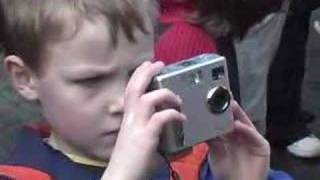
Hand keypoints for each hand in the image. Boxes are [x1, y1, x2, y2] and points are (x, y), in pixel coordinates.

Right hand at [102, 61, 185, 179]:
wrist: (122, 177)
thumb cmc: (131, 162)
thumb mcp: (141, 142)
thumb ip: (153, 133)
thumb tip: (171, 134)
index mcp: (128, 119)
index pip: (130, 91)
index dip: (138, 76)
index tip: (147, 65)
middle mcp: (129, 119)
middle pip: (134, 88)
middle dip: (146, 72)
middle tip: (159, 63)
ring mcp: (136, 126)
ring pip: (147, 99)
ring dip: (165, 94)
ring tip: (177, 98)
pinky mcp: (145, 136)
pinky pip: (161, 118)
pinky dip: (173, 114)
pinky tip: (182, 117)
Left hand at [208, 101, 269, 179]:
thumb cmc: (227, 172)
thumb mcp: (215, 153)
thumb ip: (212, 140)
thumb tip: (203, 126)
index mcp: (230, 136)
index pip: (225, 120)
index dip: (220, 111)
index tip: (212, 100)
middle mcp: (242, 135)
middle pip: (235, 118)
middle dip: (229, 108)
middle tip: (222, 96)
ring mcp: (252, 139)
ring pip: (245, 124)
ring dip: (238, 114)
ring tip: (230, 105)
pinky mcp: (262, 146)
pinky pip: (253, 135)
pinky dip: (245, 129)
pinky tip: (237, 125)